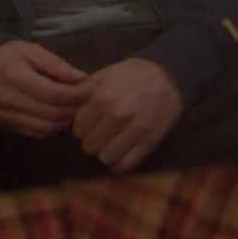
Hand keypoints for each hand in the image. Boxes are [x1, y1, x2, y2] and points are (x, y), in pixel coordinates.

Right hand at [0, 41, 92, 137]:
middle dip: (75, 109)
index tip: (92, 88)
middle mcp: (7, 99)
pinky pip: (37, 133)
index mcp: (14, 76)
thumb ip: (58, 65)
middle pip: (52, 113)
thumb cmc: (10, 56)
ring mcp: (6, 116)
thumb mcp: (32, 51)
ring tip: (78, 109)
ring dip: (67, 121)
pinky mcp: (8, 126)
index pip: (53, 93)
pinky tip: (62, 117)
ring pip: (46, 127)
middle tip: (89, 101)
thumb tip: (83, 80)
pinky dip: (54, 128)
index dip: (77, 94)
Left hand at [72, 58, 183, 173]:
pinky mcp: (149, 142)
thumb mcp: (105, 74)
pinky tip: (121, 153)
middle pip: (89, 145)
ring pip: (105, 157)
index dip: (81, 127)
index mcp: (101, 97)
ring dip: (106, 152)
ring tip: (111, 143)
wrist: (169, 75)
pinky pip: (126, 164)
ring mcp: (134, 130)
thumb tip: (67, 109)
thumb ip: (85, 92)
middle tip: (99, 134)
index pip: (77, 128)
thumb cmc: (133, 74)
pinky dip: (120, 162)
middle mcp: (116, 115)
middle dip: (91, 141)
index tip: (88, 125)